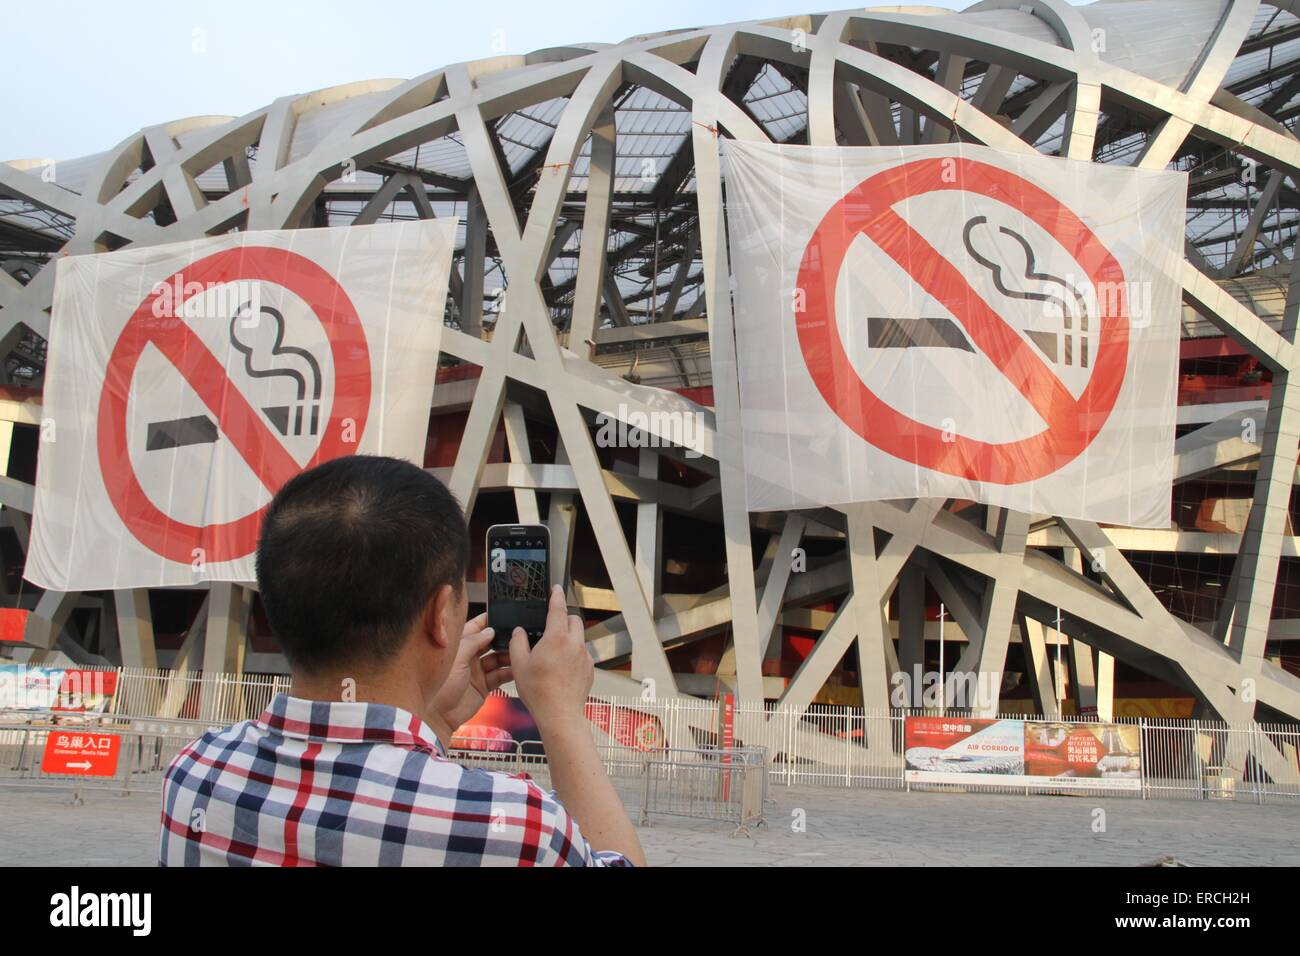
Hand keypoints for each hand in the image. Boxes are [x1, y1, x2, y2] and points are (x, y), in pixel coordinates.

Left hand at [432, 612, 512, 732]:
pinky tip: (518, 668)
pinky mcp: (483, 686)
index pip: (474, 627)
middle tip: (517, 633)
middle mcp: (468, 657)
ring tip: (521, 651)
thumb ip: (473, 642)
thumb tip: (489, 630)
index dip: (487, 621)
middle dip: (502, 638)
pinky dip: (510, 672)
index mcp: (458, 646)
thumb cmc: (439, 685)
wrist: (438, 715)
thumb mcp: (457, 658)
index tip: (502, 615)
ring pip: (497, 658)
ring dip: (508, 655)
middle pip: (489, 642)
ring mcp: (476, 671)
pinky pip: (500, 675)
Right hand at [509, 585, 592, 731]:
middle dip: (564, 618)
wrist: (560, 714)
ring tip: (554, 652)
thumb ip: (517, 643)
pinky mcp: (590, 668)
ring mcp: (585, 656)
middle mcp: (574, 643)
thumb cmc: (539, 691)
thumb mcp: (519, 665)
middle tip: (551, 627)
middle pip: (573, 620)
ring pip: (579, 637)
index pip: (558, 608)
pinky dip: (573, 653)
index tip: (556, 589)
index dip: (556, 595)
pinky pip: (582, 653)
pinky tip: (561, 668)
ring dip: (569, 637)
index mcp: (556, 638)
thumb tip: (520, 632)